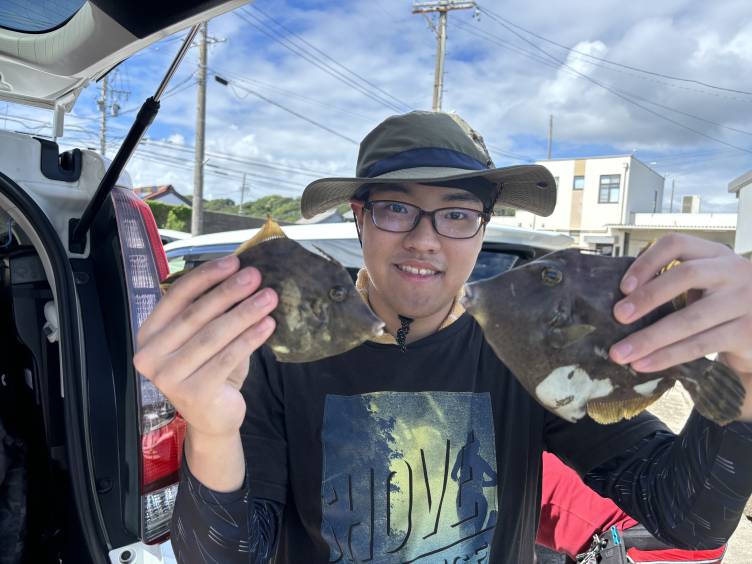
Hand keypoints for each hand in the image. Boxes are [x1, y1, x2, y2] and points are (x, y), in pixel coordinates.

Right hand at [133, 255, 277, 437]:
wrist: (213, 419)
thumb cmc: (209, 370)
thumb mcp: (206, 337)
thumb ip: (214, 311)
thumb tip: (243, 273)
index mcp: (149, 335)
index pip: (176, 297)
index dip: (206, 277)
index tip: (234, 261)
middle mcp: (150, 356)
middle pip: (196, 315)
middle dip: (229, 292)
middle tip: (256, 276)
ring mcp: (168, 377)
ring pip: (213, 335)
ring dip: (244, 312)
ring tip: (269, 298)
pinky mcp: (193, 393)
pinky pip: (227, 358)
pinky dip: (250, 339)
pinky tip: (269, 325)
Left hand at [608, 234, 751, 420]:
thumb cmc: (721, 306)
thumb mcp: (704, 284)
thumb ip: (672, 283)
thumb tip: (621, 302)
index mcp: (715, 254)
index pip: (677, 244)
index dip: (646, 262)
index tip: (623, 287)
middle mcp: (733, 271)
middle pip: (686, 275)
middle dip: (647, 297)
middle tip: (618, 316)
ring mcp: (744, 302)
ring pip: (690, 318)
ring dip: (650, 338)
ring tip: (620, 353)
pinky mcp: (747, 333)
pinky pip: (700, 345)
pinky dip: (667, 356)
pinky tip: (644, 364)